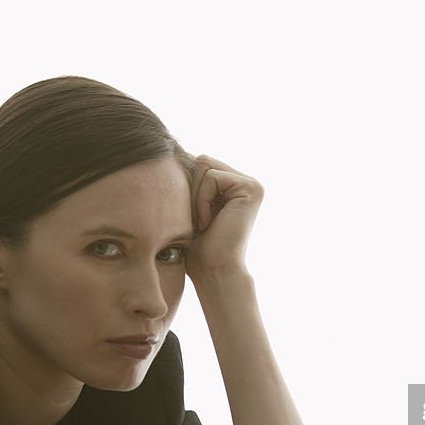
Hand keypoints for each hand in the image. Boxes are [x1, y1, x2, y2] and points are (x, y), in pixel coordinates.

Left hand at [186, 155, 262, 281]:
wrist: (214, 272)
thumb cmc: (197, 248)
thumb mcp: (189, 207)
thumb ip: (189, 181)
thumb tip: (173, 153)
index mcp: (234, 186)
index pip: (198, 164)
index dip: (185, 188)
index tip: (193, 219)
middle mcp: (246, 182)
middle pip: (201, 161)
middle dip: (190, 190)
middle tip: (198, 221)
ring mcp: (252, 184)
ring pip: (204, 165)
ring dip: (195, 196)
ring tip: (204, 222)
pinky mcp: (251, 188)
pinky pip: (211, 177)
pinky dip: (202, 200)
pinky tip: (209, 223)